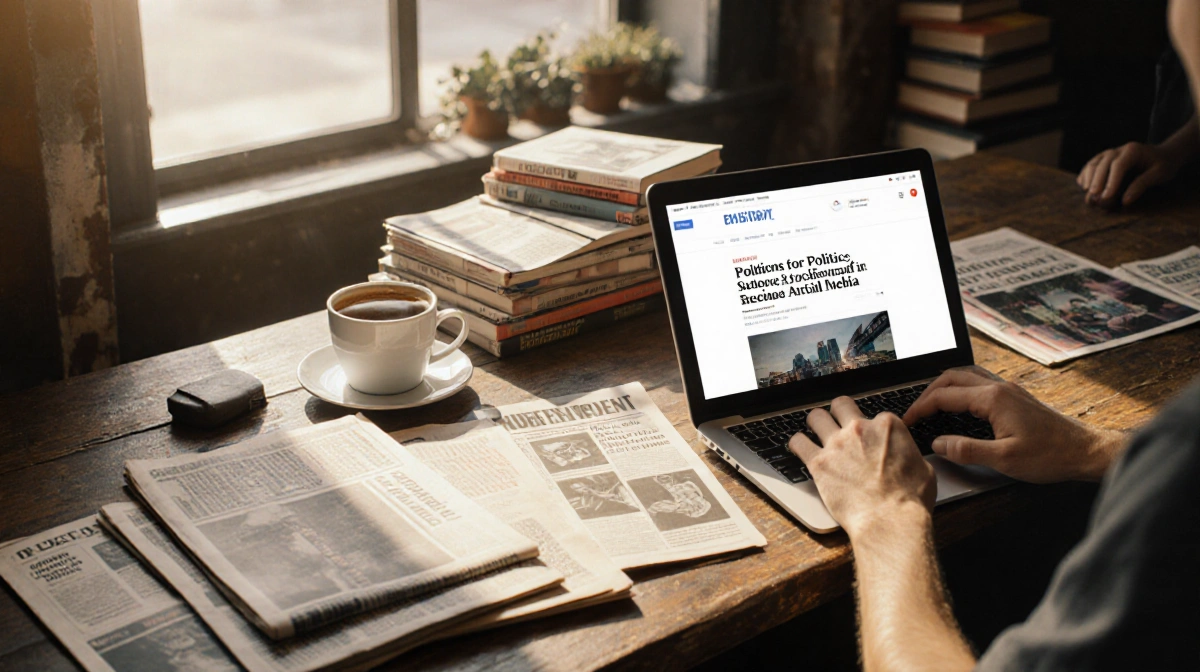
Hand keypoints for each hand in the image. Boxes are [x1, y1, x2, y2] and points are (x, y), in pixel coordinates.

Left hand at [788, 397, 934, 537]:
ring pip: (816, 417)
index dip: (872, 428)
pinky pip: (798, 442)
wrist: (890, 520)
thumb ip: (910, 454)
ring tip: (815, 431)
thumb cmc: (909, 500)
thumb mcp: (923, 469)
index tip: (869, 438)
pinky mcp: (818, 462)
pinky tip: (799, 448)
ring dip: (815, 423)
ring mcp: (836, 444)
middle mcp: (859, 429)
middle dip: (838, 412)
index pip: (874, 415)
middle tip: (837, 423)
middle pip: (841, 405)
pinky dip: (797, 444)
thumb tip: (907, 457)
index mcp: (887, 426)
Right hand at [903, 366, 1125, 482]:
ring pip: (966, 375)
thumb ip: (967, 450)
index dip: (920, 408)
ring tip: (930, 402)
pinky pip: (980, 381)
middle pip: (952, 378)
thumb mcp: (1004, 460)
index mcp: (993, 399)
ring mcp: (1009, 390)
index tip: (907, 422)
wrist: (1086, 450)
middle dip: (927, 392)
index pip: (944, 396)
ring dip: (944, 385)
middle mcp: (999, 388)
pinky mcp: (1016, 396)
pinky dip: (961, 386)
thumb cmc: (1050, 456)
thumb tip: (938, 444)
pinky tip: (960, 401)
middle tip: (914, 411)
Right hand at [1077, 141, 1186, 206]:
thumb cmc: (1163, 166)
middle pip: (1102, 164)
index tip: (1106, 197)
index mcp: (1133, 150)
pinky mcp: (1104, 158)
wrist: (1163, 155)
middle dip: (1097, 182)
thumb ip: (1142, 185)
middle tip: (1093, 198)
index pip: (1118, 166)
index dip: (1110, 182)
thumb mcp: (1159, 175)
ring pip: (1093, 163)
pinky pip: (1091, 165)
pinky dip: (1085, 175)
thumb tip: (1124, 201)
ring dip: (1088, 179)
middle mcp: (1119, 149)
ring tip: (1088, 194)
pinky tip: (1083, 185)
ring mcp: (1110, 153)